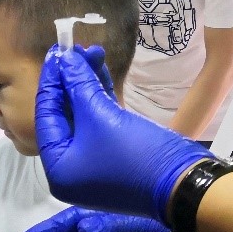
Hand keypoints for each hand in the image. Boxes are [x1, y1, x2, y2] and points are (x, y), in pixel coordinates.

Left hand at [35, 45, 213, 221]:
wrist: (186, 183)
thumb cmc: (135, 154)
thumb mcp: (102, 116)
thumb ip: (78, 85)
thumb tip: (64, 60)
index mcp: (58, 168)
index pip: (46, 116)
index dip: (51, 81)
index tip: (56, 51)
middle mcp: (70, 168)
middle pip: (64, 114)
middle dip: (71, 79)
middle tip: (74, 47)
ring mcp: (93, 162)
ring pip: (83, 115)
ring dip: (87, 83)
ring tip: (92, 51)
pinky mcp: (114, 154)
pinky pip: (100, 121)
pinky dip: (101, 96)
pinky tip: (100, 69)